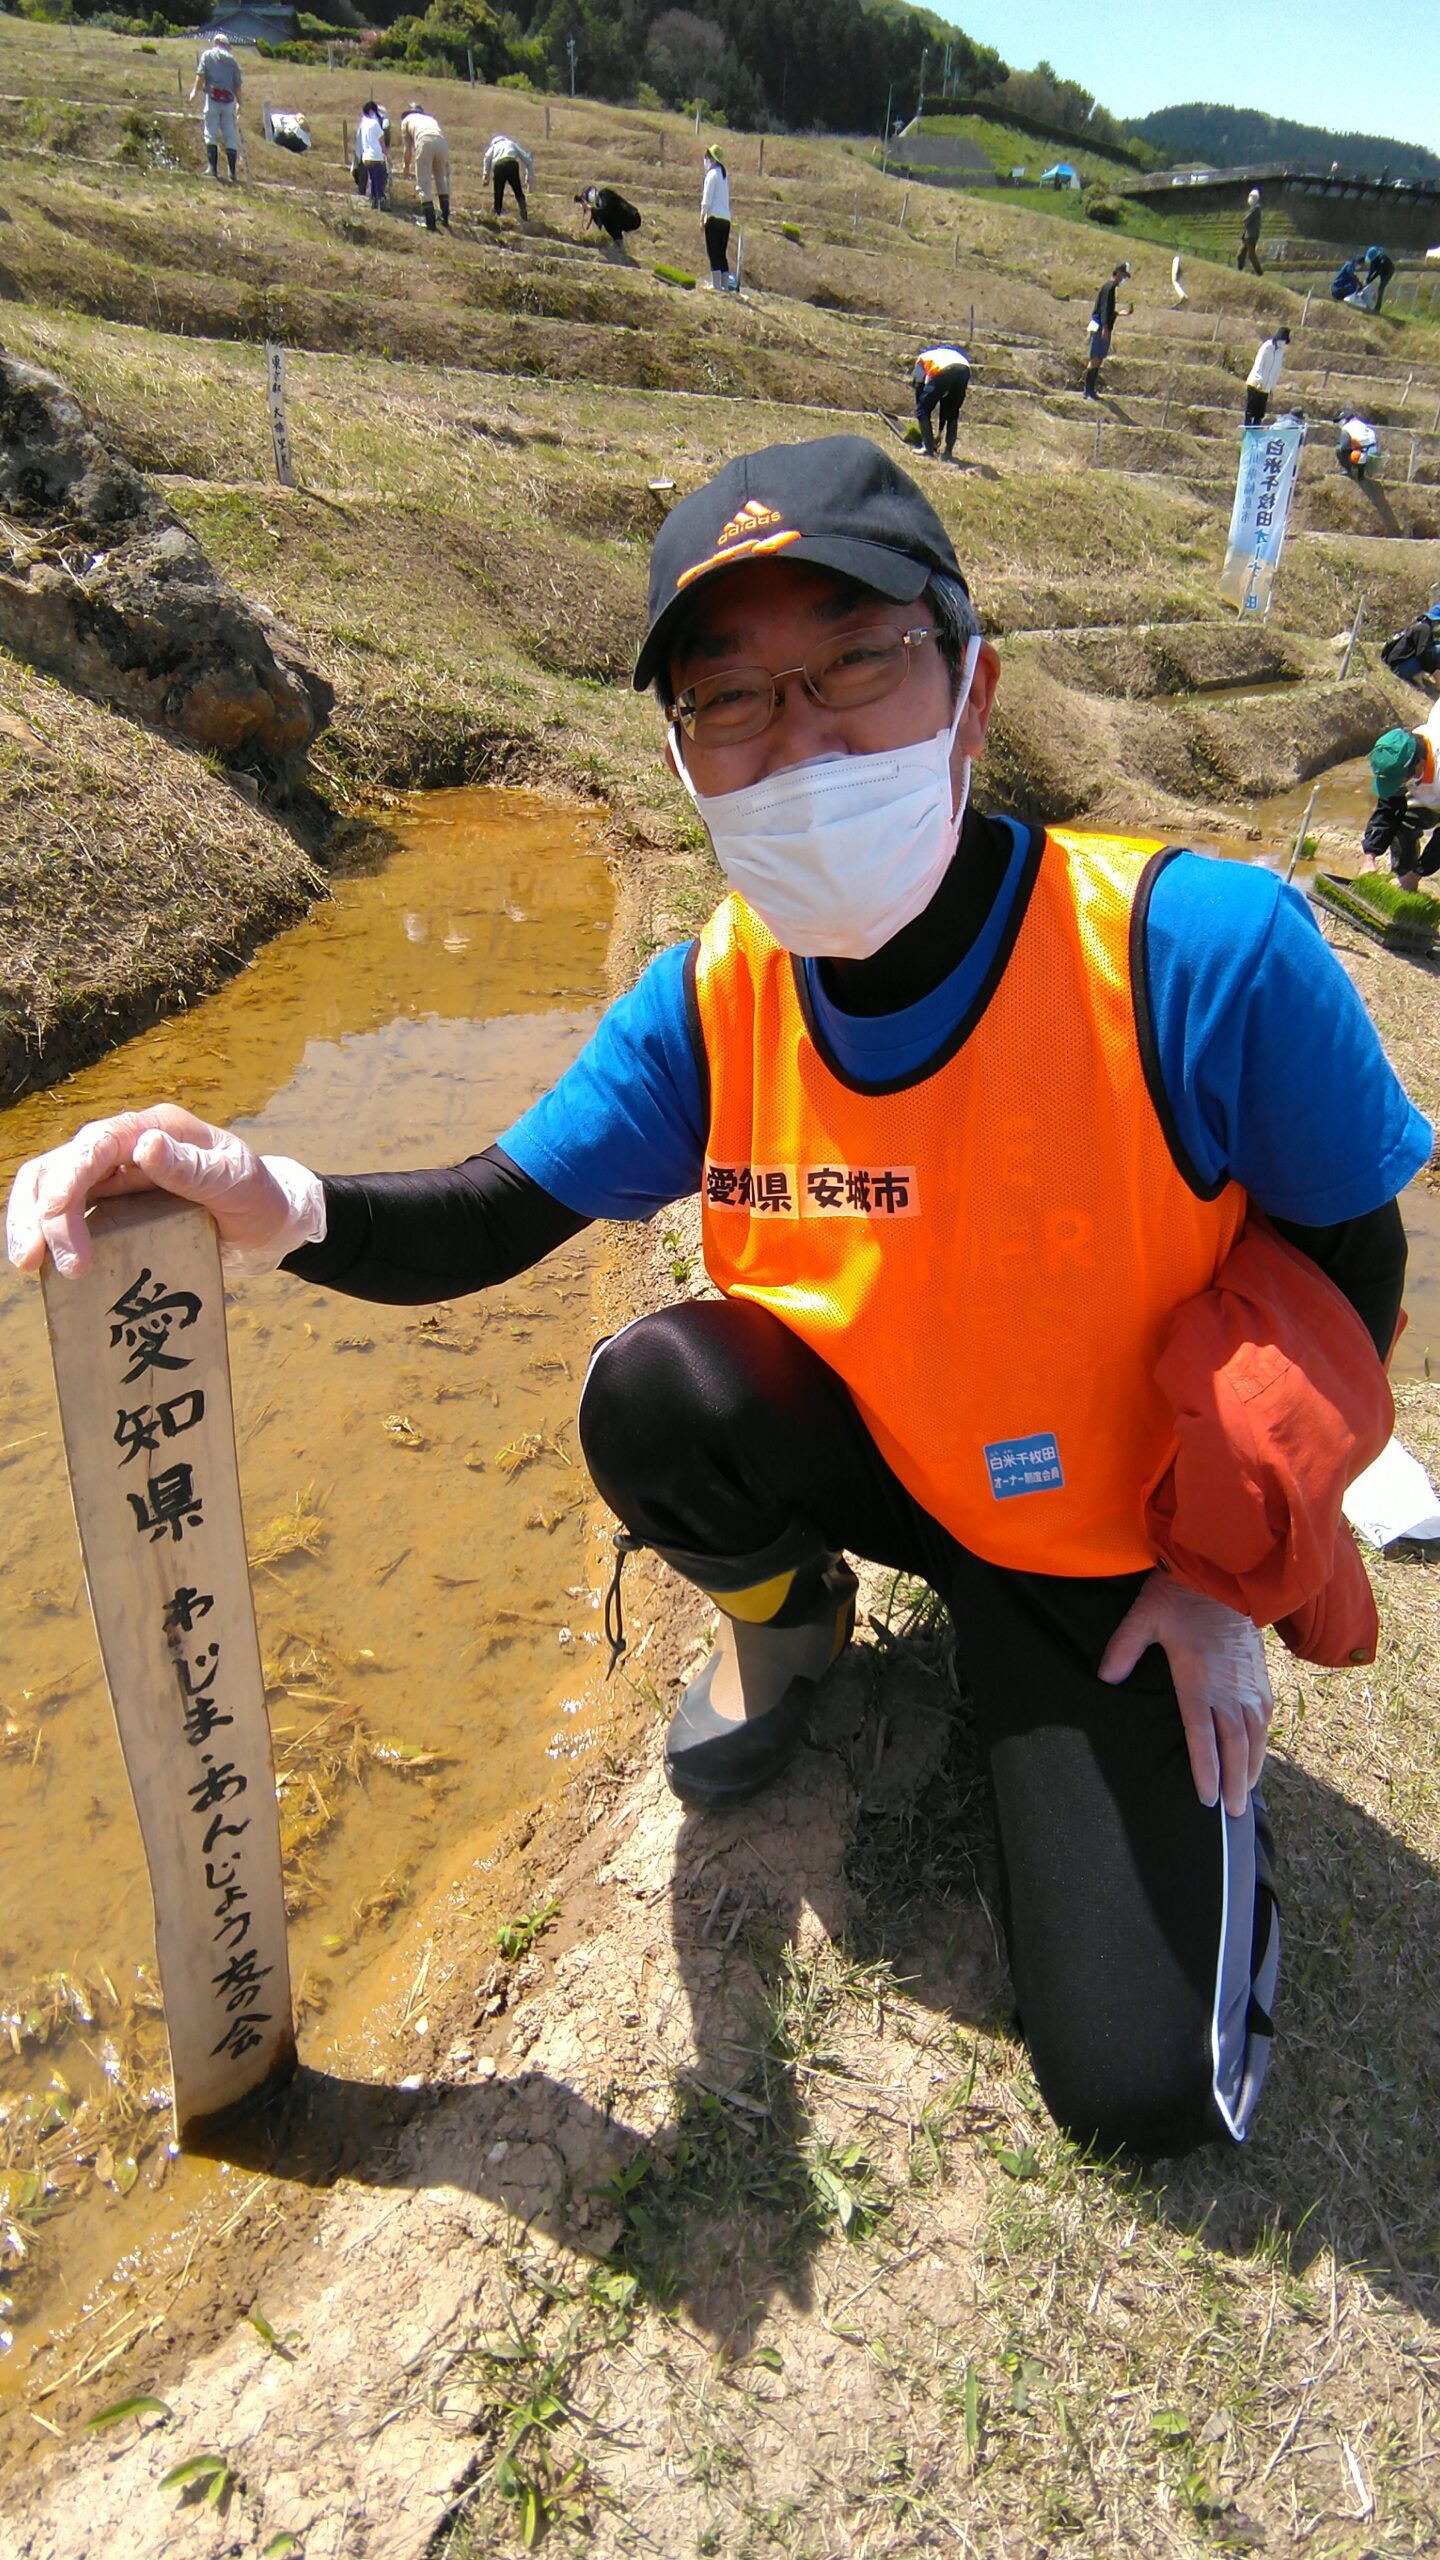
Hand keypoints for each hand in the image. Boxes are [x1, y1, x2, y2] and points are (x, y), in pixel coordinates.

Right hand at [6, 1105, 323, 1279]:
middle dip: (38, 1212)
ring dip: (31, 1222)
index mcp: (154, 1129)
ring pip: (51, 1185)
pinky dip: (48, 1235)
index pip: (94, 1146)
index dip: (66, 1187)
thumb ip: (191, 1167)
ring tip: (28, 1264)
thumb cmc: (257, 1197)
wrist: (271, 1222)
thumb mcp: (235, 1182)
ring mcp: (115, 1175)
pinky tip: (44, 1268)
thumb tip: (143, 1147)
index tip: (64, 1238)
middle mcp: (126, 1146)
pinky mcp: (112, 1204)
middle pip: (59, 1166)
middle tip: (36, 1263)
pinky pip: (68, 1212)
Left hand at [1098, 1570, 1271, 1818]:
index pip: (1203, 1736)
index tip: (1207, 1798)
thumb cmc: (1181, 1593)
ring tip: (1248, 1792)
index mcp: (1199, 1680)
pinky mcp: (1260, 1672)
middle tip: (1234, 1813)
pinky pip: (1266, 1715)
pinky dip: (1264, 1740)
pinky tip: (1260, 1751)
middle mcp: (1229, 1688)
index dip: (1205, 1769)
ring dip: (1253, 1765)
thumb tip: (1105, 1679)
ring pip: (1255, 1734)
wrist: (1226, 1569)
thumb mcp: (1143, 1617)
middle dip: (1234, 1781)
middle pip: (1235, 1744)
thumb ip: (1123, 1649)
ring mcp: (1248, 1681)